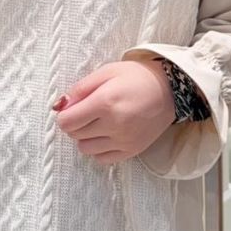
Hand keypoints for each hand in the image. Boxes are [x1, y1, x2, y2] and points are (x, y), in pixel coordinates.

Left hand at [54, 59, 174, 164]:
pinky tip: (106, 134)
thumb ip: (80, 88)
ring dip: (86, 137)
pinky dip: (99, 148)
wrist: (170, 90)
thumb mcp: (106, 72)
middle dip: (75, 123)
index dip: (64, 115)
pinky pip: (101, 158)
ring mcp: (124, 141)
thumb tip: (60, 105)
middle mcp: (114, 125)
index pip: (67, 122)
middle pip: (75, 135)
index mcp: (105, 103)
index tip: (71, 108)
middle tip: (88, 111)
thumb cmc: (136, 77)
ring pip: (85, 149)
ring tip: (98, 123)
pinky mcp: (132, 151)